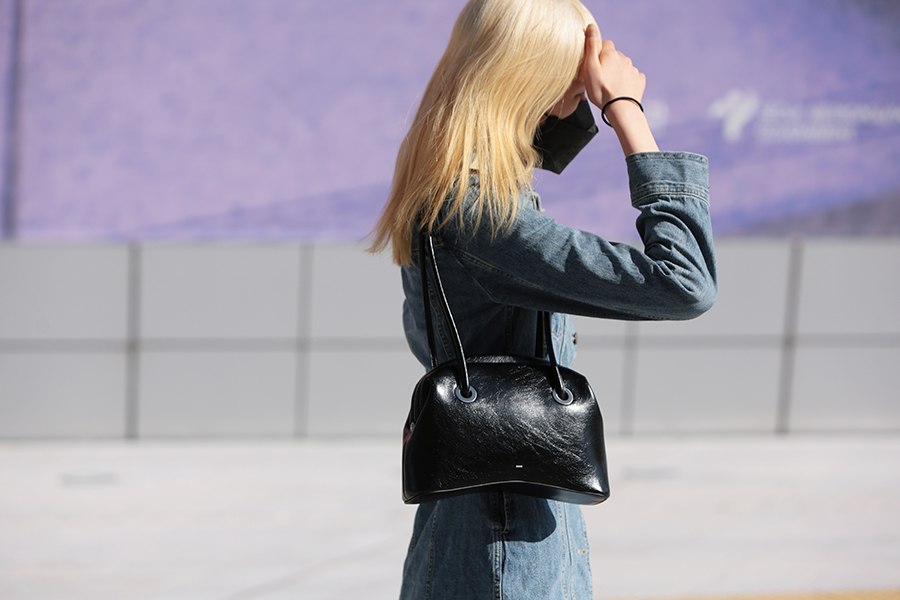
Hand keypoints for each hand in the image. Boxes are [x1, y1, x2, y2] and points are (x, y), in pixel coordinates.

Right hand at [581, 23, 657, 154]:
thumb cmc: (601, 90)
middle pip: (614, 56)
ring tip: (610, 87)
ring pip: (623, 67)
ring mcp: (633, 69)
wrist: (621, 109)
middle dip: (608, 63)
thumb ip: (591, 46)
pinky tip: (621, 90)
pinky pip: (633, 77)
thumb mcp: (590, 68)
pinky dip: (627, 81)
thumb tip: (591, 27)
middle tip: (601, 79)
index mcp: (611, 54)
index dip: (598, 53)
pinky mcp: (639, 80)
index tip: (594, 65)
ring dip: (617, 73)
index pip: (605, 44)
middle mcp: (624, 58)